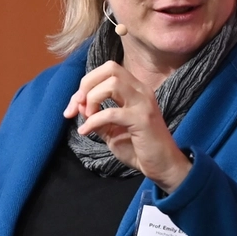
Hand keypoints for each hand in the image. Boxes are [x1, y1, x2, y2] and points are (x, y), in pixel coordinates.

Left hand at [63, 61, 190, 191]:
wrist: (162, 166)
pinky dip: (93, 121)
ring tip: (88, 118)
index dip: (86, 83)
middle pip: (110, 69)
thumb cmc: (139, 148)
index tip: (74, 105)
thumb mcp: (111, 131)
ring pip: (112, 84)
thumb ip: (96, 116)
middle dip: (87, 85)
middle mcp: (141, 90)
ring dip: (92, 98)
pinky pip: (111, 112)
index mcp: (135, 89)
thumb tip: (78, 104)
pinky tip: (86, 131)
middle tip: (77, 105)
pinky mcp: (142, 119)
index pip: (108, 70)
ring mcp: (143, 103)